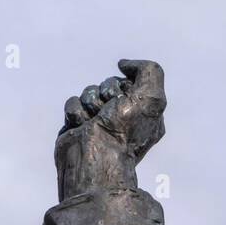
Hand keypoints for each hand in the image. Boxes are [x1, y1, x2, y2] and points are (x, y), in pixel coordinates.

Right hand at [55, 59, 166, 199]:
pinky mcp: (79, 126)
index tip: (126, 104)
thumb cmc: (124, 132)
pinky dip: (76, 113)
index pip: (128, 82)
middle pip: (107, 84)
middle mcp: (123, 118)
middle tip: (108, 115)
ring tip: (94, 123)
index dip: (123, 88)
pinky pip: (73, 104)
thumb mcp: (152, 96)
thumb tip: (124, 65)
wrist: (95, 159)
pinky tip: (82, 128)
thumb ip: (149, 70)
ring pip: (89, 92)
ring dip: (89, 105)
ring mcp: (100, 122)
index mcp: (144, 113)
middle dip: (105, 95)